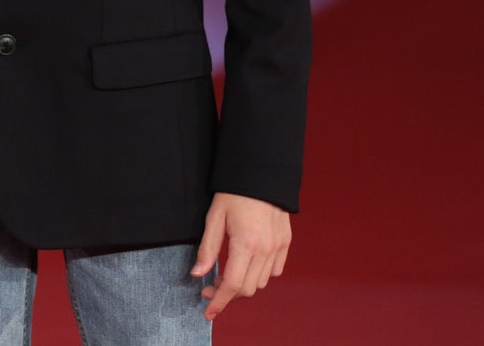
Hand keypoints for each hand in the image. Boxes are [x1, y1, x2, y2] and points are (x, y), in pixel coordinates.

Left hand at [192, 191, 290, 321]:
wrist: (261, 172)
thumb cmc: (234, 192)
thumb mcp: (214, 217)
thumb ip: (207, 248)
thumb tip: (198, 274)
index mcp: (246, 244)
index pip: (233, 285)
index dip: (219, 302)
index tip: (208, 311)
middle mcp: (266, 249)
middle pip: (247, 289)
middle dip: (227, 295)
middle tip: (210, 288)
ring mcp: (278, 247)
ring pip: (261, 282)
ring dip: (243, 285)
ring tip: (226, 275)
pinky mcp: (286, 242)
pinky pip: (275, 271)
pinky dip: (260, 275)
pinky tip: (246, 266)